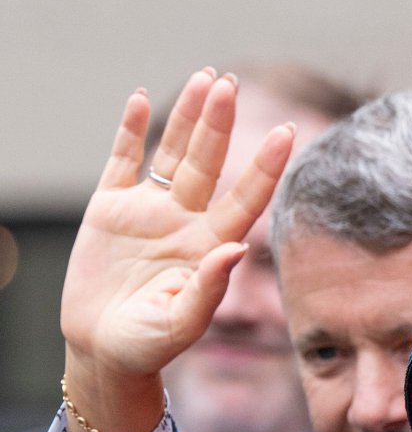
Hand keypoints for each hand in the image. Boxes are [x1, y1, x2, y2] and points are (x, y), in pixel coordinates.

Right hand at [61, 68, 293, 389]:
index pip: (246, 199)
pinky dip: (131, 130)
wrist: (104, 352)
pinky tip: (141, 99)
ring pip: (173, 152)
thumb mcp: (181, 324)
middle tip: (231, 84)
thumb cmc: (149, 346)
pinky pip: (123, 159)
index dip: (266, 166)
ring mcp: (150, 211)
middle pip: (209, 163)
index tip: (288, 132)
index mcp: (211, 247)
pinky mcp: (111, 207)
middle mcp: (186, 222)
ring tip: (207, 79)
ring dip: (189, 118)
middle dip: (220, 124)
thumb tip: (236, 248)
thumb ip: (209, 288)